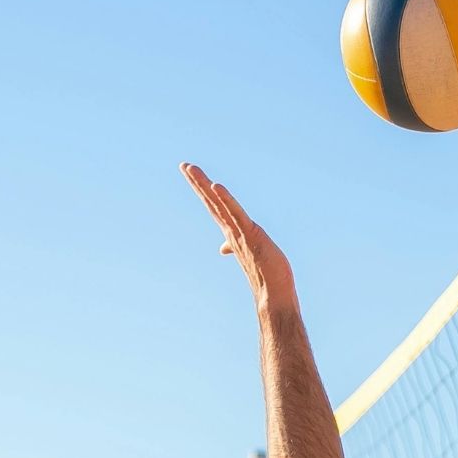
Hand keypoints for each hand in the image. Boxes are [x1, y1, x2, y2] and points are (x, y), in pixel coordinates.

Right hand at [182, 163, 298, 313]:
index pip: (214, 207)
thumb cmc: (265, 273)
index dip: (203, 190)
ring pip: (219, 204)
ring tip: (191, 169)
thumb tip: (223, 247)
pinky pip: (236, 213)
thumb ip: (233, 246)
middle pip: (211, 202)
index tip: (191, 174)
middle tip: (184, 164)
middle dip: (198, 183)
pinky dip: (226, 200)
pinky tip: (216, 186)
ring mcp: (239, 232)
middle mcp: (231, 230)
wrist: (273, 293)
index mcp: (231, 232)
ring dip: (205, 185)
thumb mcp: (249, 252)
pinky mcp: (250, 234)